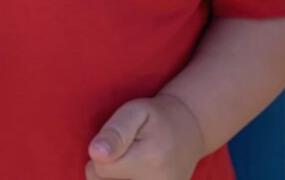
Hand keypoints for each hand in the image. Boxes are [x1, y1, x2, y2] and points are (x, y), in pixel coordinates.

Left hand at [86, 93, 204, 178]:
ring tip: (131, 166)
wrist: (189, 133)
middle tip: (126, 154)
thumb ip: (114, 132)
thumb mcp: (134, 112)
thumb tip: (95, 154)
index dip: (99, 155)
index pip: (98, 170)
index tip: (117, 144)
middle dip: (107, 171)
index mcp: (149, 160)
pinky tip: (135, 177)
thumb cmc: (156, 119)